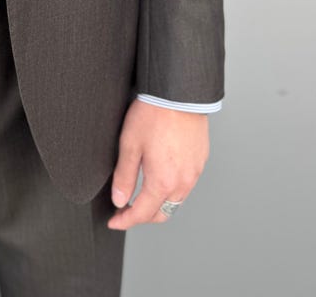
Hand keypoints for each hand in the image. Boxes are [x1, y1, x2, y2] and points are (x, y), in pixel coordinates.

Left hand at [107, 98, 208, 229]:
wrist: (178, 94)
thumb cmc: (154, 114)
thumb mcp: (129, 145)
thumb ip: (124, 177)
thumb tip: (119, 200)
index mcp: (163, 181)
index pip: (142, 214)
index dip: (125, 221)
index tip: (115, 221)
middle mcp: (182, 182)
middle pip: (162, 213)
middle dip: (142, 216)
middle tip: (126, 210)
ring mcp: (194, 173)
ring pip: (176, 202)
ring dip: (158, 204)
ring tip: (141, 195)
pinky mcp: (200, 162)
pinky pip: (186, 186)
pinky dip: (172, 190)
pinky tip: (161, 178)